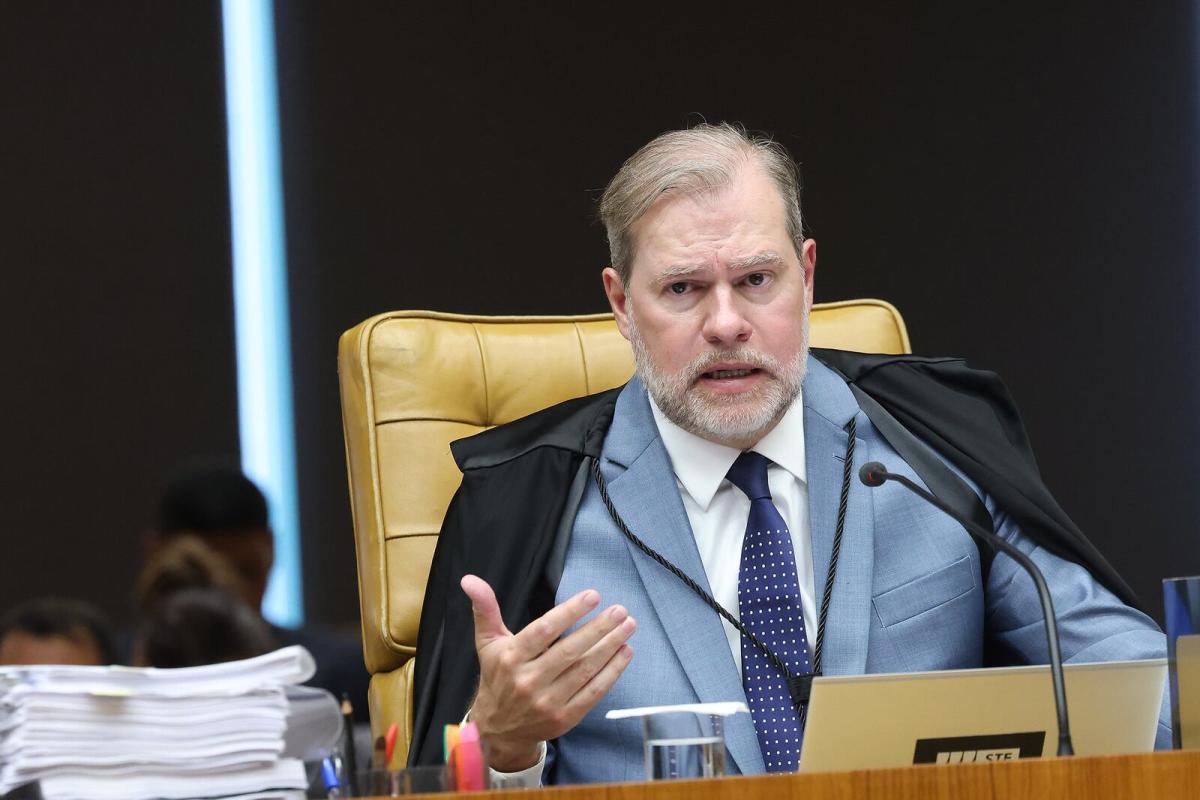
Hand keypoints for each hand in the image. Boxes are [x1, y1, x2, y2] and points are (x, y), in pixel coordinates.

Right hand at [460, 574, 635, 771]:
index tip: (593, 596)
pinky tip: (624, 653)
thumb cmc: (497, 677)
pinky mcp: (565, 717)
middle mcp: (528, 681)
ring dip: (610, 646)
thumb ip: (485, 609)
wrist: (498, 729)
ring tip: (628, 626)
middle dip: (599, 628)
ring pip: (585, 670)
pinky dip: (612, 672)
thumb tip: (470, 579)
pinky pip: (593, 692)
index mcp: (511, 658)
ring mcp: (548, 702)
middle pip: (570, 651)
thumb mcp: (488, 642)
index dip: (570, 612)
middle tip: (620, 610)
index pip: (544, 631)